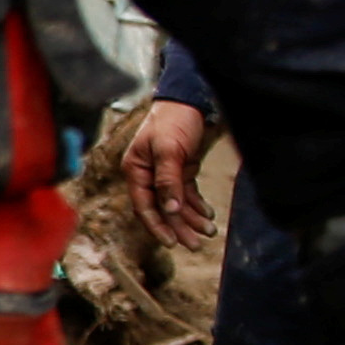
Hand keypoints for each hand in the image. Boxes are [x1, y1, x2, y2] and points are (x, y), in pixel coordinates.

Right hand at [124, 99, 217, 252]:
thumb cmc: (174, 120)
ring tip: (209, 231)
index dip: (157, 226)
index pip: (144, 205)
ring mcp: (165, 173)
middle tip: (196, 245)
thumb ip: (168, 181)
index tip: (172, 243)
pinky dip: (197, 205)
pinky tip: (208, 215)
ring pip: (176, 204)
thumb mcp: (168, 149)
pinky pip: (187, 194)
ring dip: (191, 218)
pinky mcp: (181, 170)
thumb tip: (170, 210)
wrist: (192, 100)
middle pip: (162, 209)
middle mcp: (148, 174)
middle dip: (179, 227)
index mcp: (136, 169)